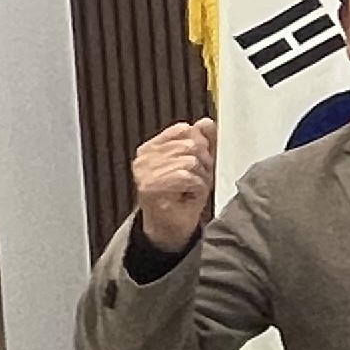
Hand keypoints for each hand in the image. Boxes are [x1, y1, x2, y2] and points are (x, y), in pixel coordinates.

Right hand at [128, 120, 214, 255]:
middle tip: (197, 179)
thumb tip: (205, 122)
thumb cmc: (184, 196)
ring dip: (200, 177)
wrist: (172, 227)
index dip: (201, 145)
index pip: (184, 129)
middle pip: (191, 144)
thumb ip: (204, 141)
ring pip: (190, 160)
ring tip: (192, 188)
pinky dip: (196, 187)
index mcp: (152, 147)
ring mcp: (144, 172)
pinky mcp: (149, 186)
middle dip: (203, 163)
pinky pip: (185, 176)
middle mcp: (144, 157)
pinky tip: (189, 195)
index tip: (199, 162)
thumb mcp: (200, 164)